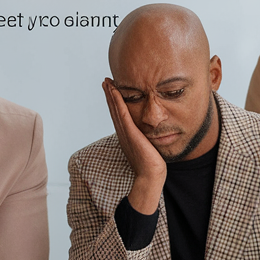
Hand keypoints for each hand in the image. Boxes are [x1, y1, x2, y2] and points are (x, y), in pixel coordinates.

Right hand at [103, 78, 165, 213]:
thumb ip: (147, 139)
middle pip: (114, 110)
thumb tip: (153, 133)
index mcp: (127, 136)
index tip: (112, 89)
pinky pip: (122, 114)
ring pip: (116, 110)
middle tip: (106, 81)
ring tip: (107, 82)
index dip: (114, 102)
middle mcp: (123, 133)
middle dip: (110, 95)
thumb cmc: (152, 166)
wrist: (150, 178)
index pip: (119, 115)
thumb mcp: (149, 148)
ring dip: (111, 95)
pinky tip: (116, 92)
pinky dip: (118, 102)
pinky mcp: (131, 134)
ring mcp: (126, 134)